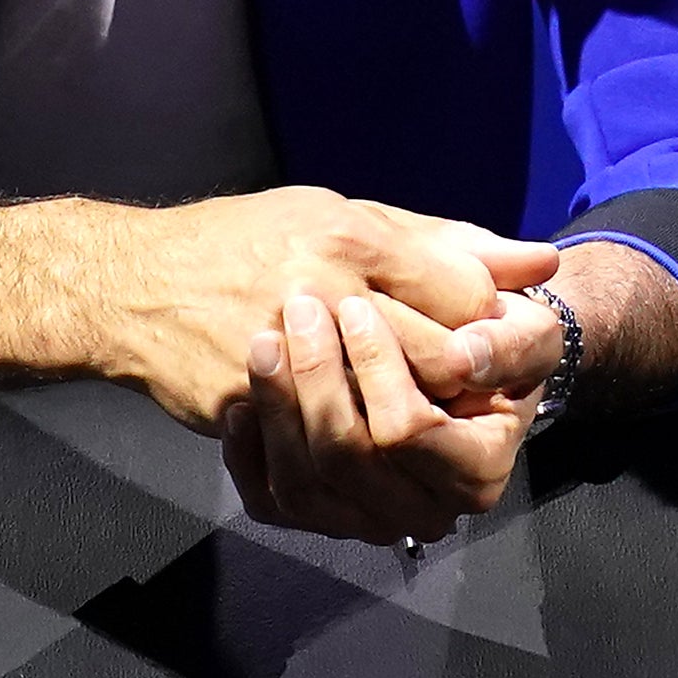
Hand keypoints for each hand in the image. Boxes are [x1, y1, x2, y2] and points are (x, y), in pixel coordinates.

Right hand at [102, 189, 557, 433]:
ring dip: (410, 426)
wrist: (134, 286)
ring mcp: (277, 357)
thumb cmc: (250, 242)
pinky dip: (351, 461)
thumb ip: (446, 243)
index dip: (490, 326)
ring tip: (414, 417)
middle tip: (466, 392)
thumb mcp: (347, 216)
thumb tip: (543, 261)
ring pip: (383, 420)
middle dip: (462, 384)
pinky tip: (361, 442)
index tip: (486, 339)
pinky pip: (318, 456)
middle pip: (436, 361)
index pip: (465, 296)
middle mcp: (317, 291)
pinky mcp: (242, 408)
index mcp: (350, 238)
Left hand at [224, 284, 530, 542]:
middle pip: (350, 459)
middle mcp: (426, 510)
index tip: (355, 305)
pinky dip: (249, 456)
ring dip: (277, 410)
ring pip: (305, 485)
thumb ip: (509, 341)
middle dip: (317, 380)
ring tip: (264, 343)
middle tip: (298, 310)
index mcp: (478, 471)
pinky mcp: (322, 518)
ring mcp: (370, 520)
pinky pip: (272, 504)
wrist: (464, 363)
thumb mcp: (526, 328)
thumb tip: (467, 354)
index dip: (377, 367)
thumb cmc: (493, 340)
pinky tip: (242, 400)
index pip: (408, 430)